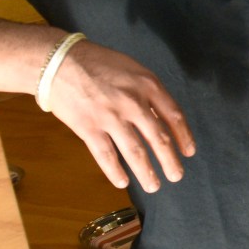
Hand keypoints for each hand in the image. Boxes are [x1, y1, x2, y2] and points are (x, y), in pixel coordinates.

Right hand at [46, 40, 195, 192]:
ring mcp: (110, 116)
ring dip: (146, 172)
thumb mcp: (132, 69)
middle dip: (170, 161)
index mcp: (148, 85)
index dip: (184, 137)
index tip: (188, 152)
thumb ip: (147, 93)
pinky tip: (122, 182)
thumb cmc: (97, 63)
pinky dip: (115, 171)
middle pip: (158, 138)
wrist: (59, 62)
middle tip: (176, 176)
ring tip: (154, 186)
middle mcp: (133, 102)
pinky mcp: (88, 127)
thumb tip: (160, 119)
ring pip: (135, 152)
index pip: (174, 116)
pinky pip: (106, 155)